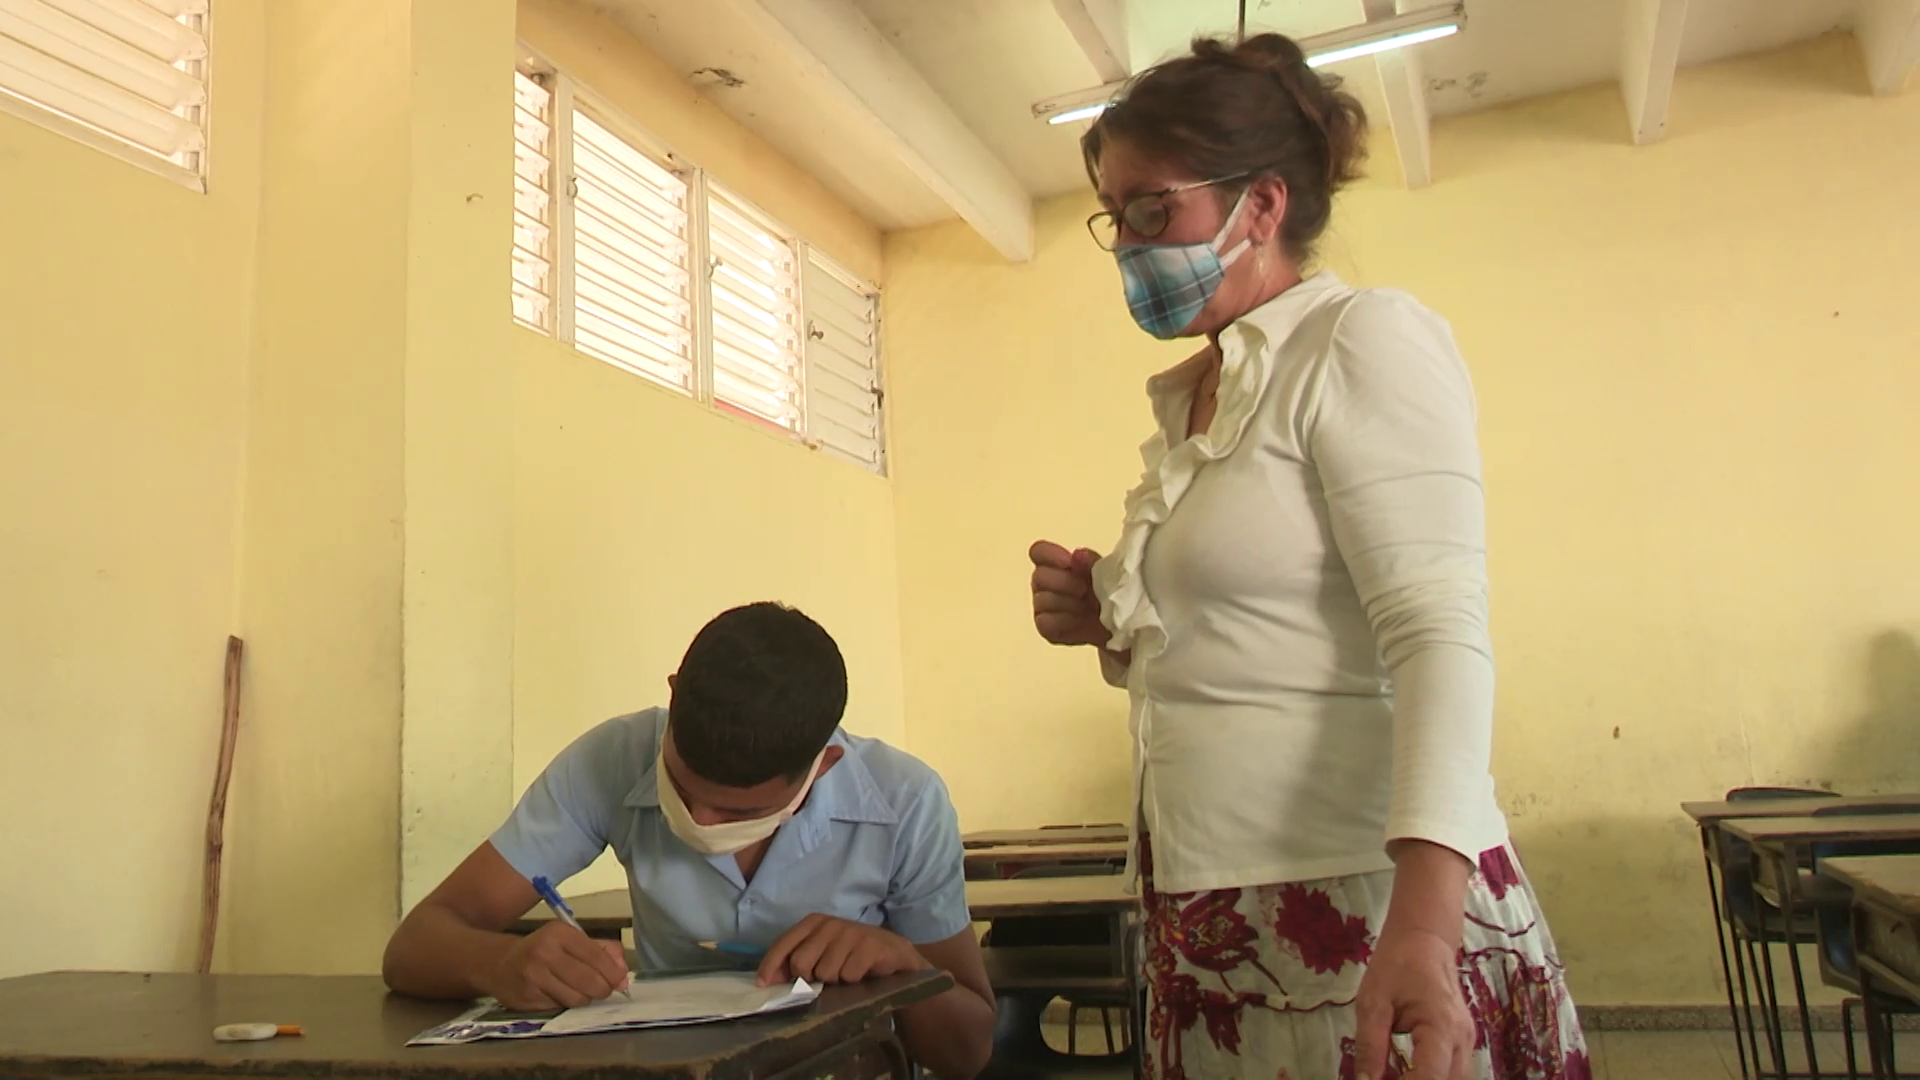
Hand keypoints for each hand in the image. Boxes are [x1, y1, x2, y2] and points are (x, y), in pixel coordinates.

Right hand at [484, 923, 628, 1009]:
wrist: (499, 963)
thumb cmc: (542, 949)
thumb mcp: (569, 939)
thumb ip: (600, 949)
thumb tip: (623, 971)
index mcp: (559, 933)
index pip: (596, 956)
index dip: (613, 972)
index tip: (621, 981)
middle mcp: (545, 953)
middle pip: (589, 981)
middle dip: (604, 989)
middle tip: (605, 990)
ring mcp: (534, 977)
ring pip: (577, 998)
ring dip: (586, 999)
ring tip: (583, 992)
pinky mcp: (527, 998)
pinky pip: (560, 1007)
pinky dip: (567, 1004)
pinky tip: (562, 994)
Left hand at [757, 915, 927, 986]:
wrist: (895, 955)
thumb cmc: (852, 955)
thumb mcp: (822, 953)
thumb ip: (796, 962)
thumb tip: (768, 980)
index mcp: (814, 922)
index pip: (783, 944)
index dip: (770, 966)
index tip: (762, 985)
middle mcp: (830, 923)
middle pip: (801, 963)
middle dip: (810, 978)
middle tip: (826, 977)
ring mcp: (851, 932)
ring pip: (825, 973)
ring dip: (836, 981)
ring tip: (847, 973)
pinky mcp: (869, 945)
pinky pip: (848, 975)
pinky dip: (854, 981)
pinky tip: (863, 973)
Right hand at [1029, 541, 1108, 646]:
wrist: (1120, 626)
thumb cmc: (1111, 594)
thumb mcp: (1108, 574)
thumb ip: (1091, 562)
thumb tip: (1077, 554)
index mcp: (1057, 563)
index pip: (1039, 552)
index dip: (1049, 555)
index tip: (1069, 562)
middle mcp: (1045, 583)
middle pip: (1038, 576)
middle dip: (1064, 582)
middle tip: (1084, 590)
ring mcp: (1043, 607)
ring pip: (1042, 600)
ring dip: (1068, 603)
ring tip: (1088, 608)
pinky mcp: (1046, 628)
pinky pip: (1045, 622)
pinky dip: (1064, 621)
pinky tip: (1079, 622)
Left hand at [1352, 927, 1473, 1079]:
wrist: (1425, 938)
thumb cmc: (1397, 964)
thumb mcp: (1373, 1002)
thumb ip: (1370, 1045)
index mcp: (1441, 1027)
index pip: (1431, 1077)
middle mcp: (1462, 1039)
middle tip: (1384, 1078)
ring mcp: (1467, 1041)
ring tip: (1395, 1076)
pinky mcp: (1463, 1040)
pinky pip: (1454, 1070)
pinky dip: (1434, 1077)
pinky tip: (1408, 1073)